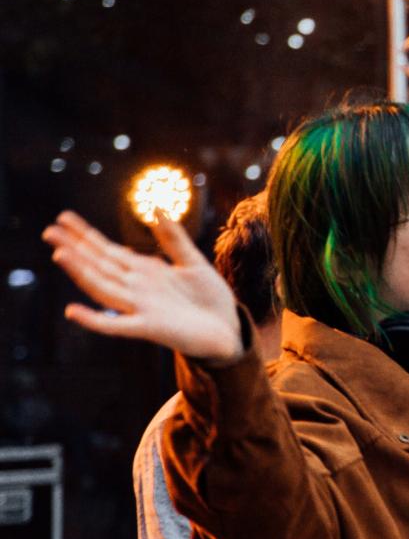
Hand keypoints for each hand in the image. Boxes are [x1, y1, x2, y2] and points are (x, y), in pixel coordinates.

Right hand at [43, 212, 243, 359]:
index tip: (64, 218)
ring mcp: (140, 307)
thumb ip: (174, 239)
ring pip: (103, 287)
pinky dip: (94, 320)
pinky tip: (72, 311)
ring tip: (59, 254)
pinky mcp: (150, 328)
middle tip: (48, 231)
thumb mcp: (193, 263)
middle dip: (75, 247)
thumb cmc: (210, 299)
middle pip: (99, 264)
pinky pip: (116, 325)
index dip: (86, 235)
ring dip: (81, 273)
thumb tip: (156, 208)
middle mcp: (136, 288)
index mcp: (144, 271)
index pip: (108, 250)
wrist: (229, 330)